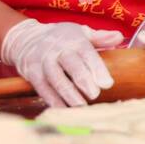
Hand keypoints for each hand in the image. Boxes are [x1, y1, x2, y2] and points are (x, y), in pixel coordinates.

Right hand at [0, 18, 124, 107]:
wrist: (25, 38)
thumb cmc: (61, 38)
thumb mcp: (80, 32)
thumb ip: (100, 37)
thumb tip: (119, 37)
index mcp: (73, 39)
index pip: (86, 53)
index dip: (97, 68)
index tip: (107, 83)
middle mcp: (57, 50)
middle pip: (71, 65)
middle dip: (83, 80)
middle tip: (95, 95)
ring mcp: (42, 62)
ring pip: (56, 79)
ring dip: (68, 94)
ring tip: (81, 106)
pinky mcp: (31, 74)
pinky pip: (43, 88)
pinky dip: (53, 100)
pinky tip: (64, 111)